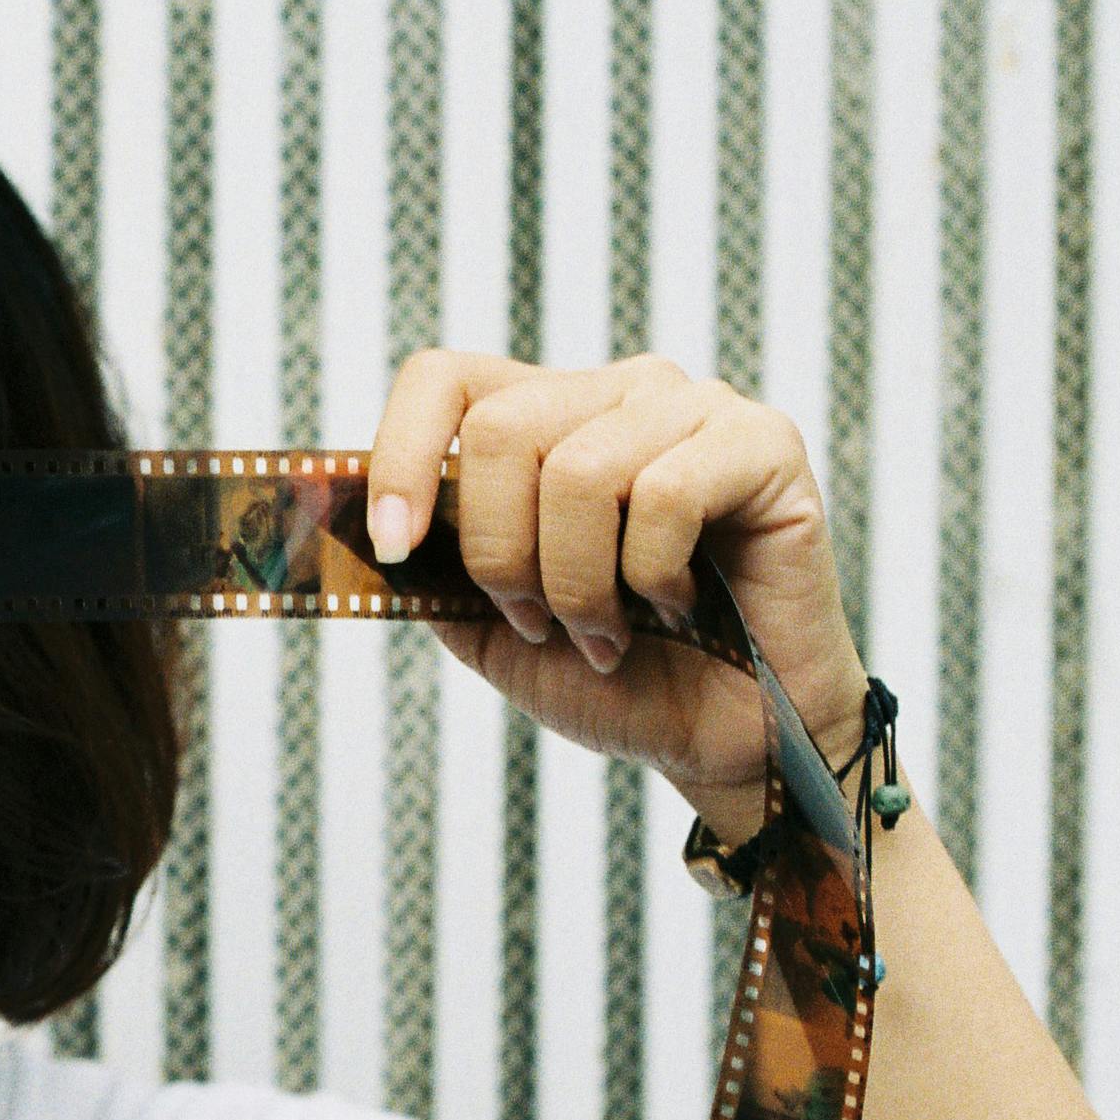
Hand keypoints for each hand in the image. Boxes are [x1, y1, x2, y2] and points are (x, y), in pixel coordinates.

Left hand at [361, 349, 869, 836]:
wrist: (721, 741)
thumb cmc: (616, 676)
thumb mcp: (489, 626)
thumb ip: (429, 566)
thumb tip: (355, 528)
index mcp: (546, 419)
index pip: (443, 378)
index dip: (401, 457)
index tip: (397, 548)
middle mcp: (617, 393)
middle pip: (501, 429)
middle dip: (501, 554)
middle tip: (542, 621)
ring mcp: (694, 409)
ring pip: (579, 469)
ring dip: (577, 582)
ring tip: (610, 630)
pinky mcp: (764, 445)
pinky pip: (665, 492)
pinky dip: (652, 576)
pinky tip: (679, 605)